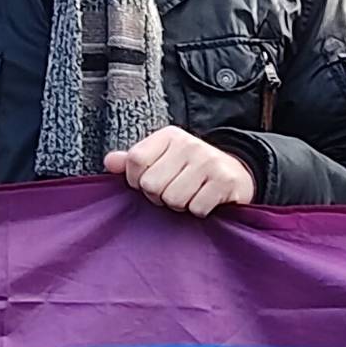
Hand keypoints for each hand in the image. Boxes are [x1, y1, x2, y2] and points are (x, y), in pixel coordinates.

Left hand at [102, 126, 255, 216]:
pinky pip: (196, 208)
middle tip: (173, 191)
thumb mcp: (162, 159)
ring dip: (180, 206)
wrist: (236, 173)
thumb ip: (134, 161)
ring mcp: (209, 161)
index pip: (135, 160)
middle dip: (159, 197)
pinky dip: (199, 211)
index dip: (136, 180)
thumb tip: (109, 162)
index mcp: (169, 136)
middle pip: (151, 184)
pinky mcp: (224, 180)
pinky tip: (205, 199)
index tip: (148, 183)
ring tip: (189, 195)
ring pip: (173, 199)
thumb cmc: (190, 169)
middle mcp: (189, 144)